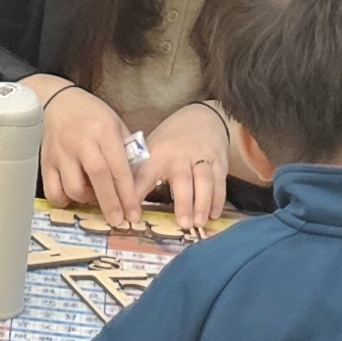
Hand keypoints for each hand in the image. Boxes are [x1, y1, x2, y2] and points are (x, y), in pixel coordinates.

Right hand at [28, 79, 135, 216]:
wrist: (58, 102)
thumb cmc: (91, 115)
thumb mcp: (115, 125)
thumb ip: (126, 151)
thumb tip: (137, 182)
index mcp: (104, 132)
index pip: (119, 168)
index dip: (127, 194)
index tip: (134, 213)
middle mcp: (82, 142)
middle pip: (97, 178)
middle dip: (110, 203)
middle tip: (118, 221)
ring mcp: (61, 153)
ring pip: (73, 188)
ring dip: (87, 200)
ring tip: (95, 197)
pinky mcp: (46, 162)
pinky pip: (53, 191)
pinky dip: (63, 201)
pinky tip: (73, 197)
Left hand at [132, 100, 235, 232]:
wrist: (204, 117)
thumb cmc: (172, 140)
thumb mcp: (152, 149)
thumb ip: (140, 172)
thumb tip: (121, 198)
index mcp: (159, 154)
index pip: (145, 175)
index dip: (138, 193)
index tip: (133, 215)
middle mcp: (181, 155)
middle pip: (183, 179)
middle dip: (184, 202)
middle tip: (183, 224)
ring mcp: (202, 158)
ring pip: (204, 181)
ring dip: (203, 203)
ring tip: (199, 223)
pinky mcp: (219, 161)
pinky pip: (220, 181)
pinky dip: (218, 199)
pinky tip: (214, 215)